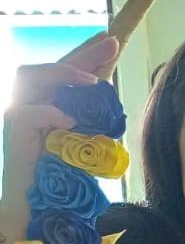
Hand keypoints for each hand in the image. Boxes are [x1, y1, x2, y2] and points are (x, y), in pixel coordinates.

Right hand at [2, 34, 118, 197]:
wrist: (35, 202)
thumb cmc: (59, 174)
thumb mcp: (82, 140)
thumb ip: (91, 120)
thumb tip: (111, 102)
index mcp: (45, 101)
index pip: (65, 70)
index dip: (86, 54)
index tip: (110, 40)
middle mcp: (28, 101)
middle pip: (51, 66)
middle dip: (83, 53)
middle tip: (111, 42)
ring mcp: (17, 112)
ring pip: (31, 76)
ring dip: (63, 75)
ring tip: (93, 83)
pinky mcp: (13, 129)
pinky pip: (29, 112)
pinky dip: (51, 113)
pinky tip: (71, 121)